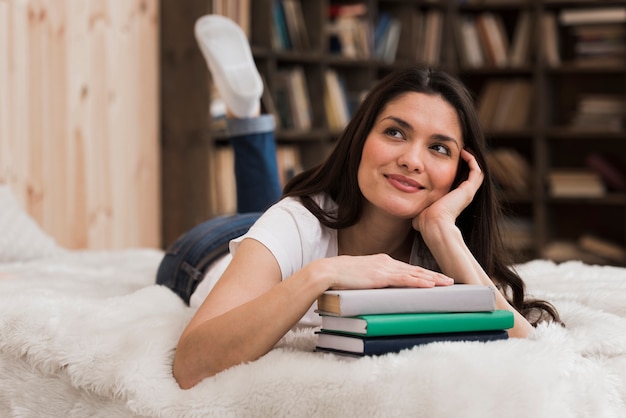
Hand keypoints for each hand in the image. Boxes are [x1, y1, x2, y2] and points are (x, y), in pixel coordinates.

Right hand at [315, 253, 453, 289]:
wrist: (328, 272)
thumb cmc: (340, 277)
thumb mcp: (361, 277)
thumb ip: (372, 281)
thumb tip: (379, 291)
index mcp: (382, 262)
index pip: (407, 269)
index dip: (423, 273)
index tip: (436, 278)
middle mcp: (386, 262)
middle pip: (415, 270)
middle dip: (434, 275)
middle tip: (450, 281)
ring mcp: (384, 268)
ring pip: (414, 274)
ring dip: (432, 279)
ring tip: (447, 284)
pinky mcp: (381, 276)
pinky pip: (405, 279)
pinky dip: (419, 281)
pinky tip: (431, 284)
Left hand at [413, 149, 483, 231]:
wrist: (432, 225)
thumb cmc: (425, 222)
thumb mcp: (422, 212)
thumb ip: (420, 209)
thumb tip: (412, 216)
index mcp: (454, 201)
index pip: (461, 184)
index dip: (459, 172)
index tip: (450, 162)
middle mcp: (463, 196)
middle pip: (472, 177)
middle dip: (468, 164)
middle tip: (461, 152)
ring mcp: (467, 193)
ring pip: (477, 173)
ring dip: (472, 160)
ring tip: (464, 150)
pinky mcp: (467, 189)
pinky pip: (476, 171)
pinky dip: (472, 160)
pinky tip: (464, 152)